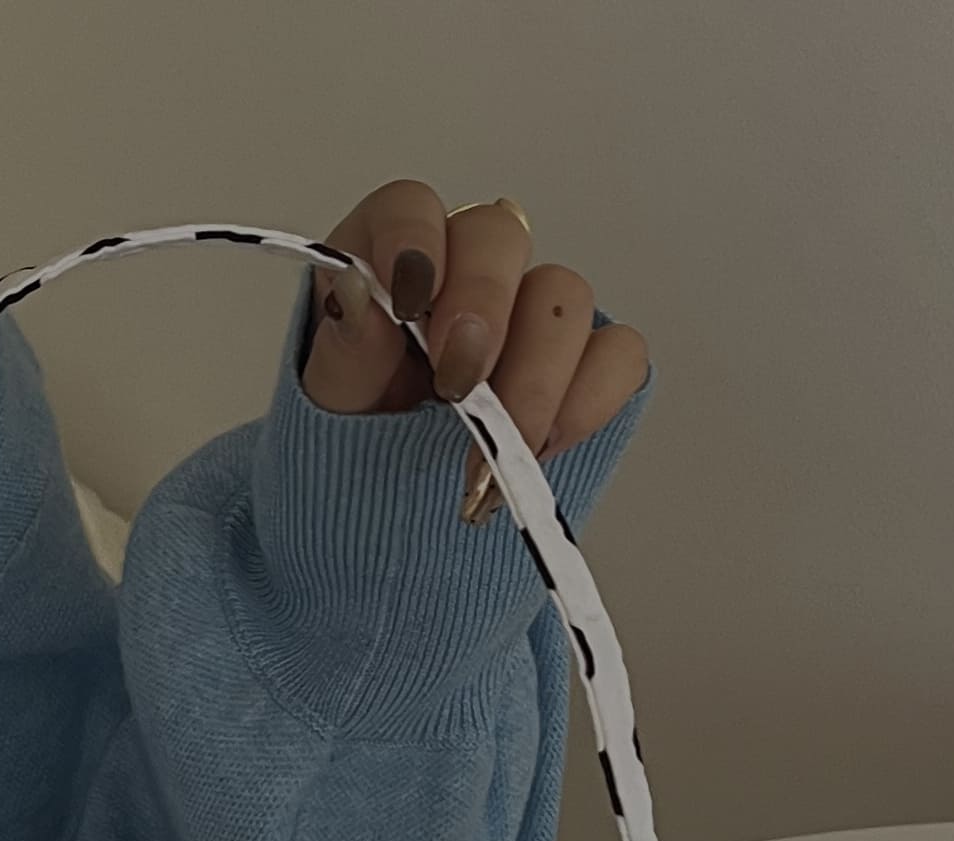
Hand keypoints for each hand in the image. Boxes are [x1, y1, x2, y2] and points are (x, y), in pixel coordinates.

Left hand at [301, 181, 649, 522]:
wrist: (398, 519)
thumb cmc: (362, 445)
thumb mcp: (336, 404)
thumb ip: (348, 346)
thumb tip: (357, 292)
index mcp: (391, 260)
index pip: (411, 207)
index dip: (415, 240)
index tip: (409, 302)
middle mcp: (466, 272)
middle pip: (500, 236)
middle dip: (484, 308)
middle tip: (457, 385)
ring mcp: (532, 314)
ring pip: (564, 295)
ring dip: (532, 377)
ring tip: (489, 449)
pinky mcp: (584, 364)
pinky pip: (617, 356)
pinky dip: (585, 404)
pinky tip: (539, 448)